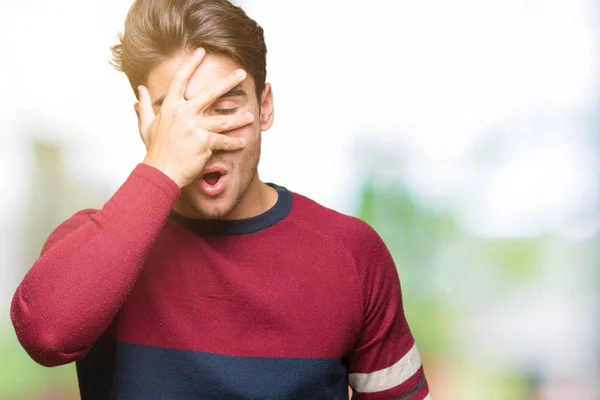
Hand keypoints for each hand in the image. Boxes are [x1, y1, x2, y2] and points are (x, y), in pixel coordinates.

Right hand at [137, 48, 251, 187]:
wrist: (160, 173)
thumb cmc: (155, 151)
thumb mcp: (146, 126)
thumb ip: (144, 106)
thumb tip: (140, 90)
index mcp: (170, 107)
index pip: (181, 79)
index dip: (191, 63)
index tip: (201, 52)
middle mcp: (183, 113)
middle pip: (210, 92)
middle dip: (228, 81)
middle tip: (242, 74)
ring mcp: (195, 127)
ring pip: (223, 118)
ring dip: (239, 117)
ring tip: (251, 115)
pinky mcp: (205, 142)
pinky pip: (223, 140)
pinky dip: (234, 143)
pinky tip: (242, 142)